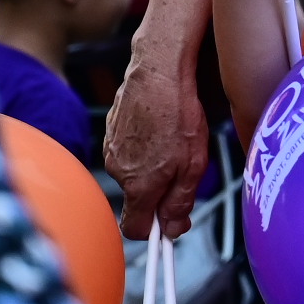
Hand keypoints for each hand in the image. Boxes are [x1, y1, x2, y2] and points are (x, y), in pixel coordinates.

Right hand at [101, 48, 206, 241]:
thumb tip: (172, 231)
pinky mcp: (110, 129)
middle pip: (138, 197)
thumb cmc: (178, 114)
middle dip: (158, 190)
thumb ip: (180, 202)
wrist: (157, 71)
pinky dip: (143, 144)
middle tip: (183, 166)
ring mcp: (111, 148)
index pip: (135, 229)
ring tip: (173, 139)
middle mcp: (118, 171)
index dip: (155, 230)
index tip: (171, 222)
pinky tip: (159, 126)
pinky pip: (128, 149)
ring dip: (151, 165)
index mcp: (138, 186)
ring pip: (133, 171)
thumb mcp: (192, 165)